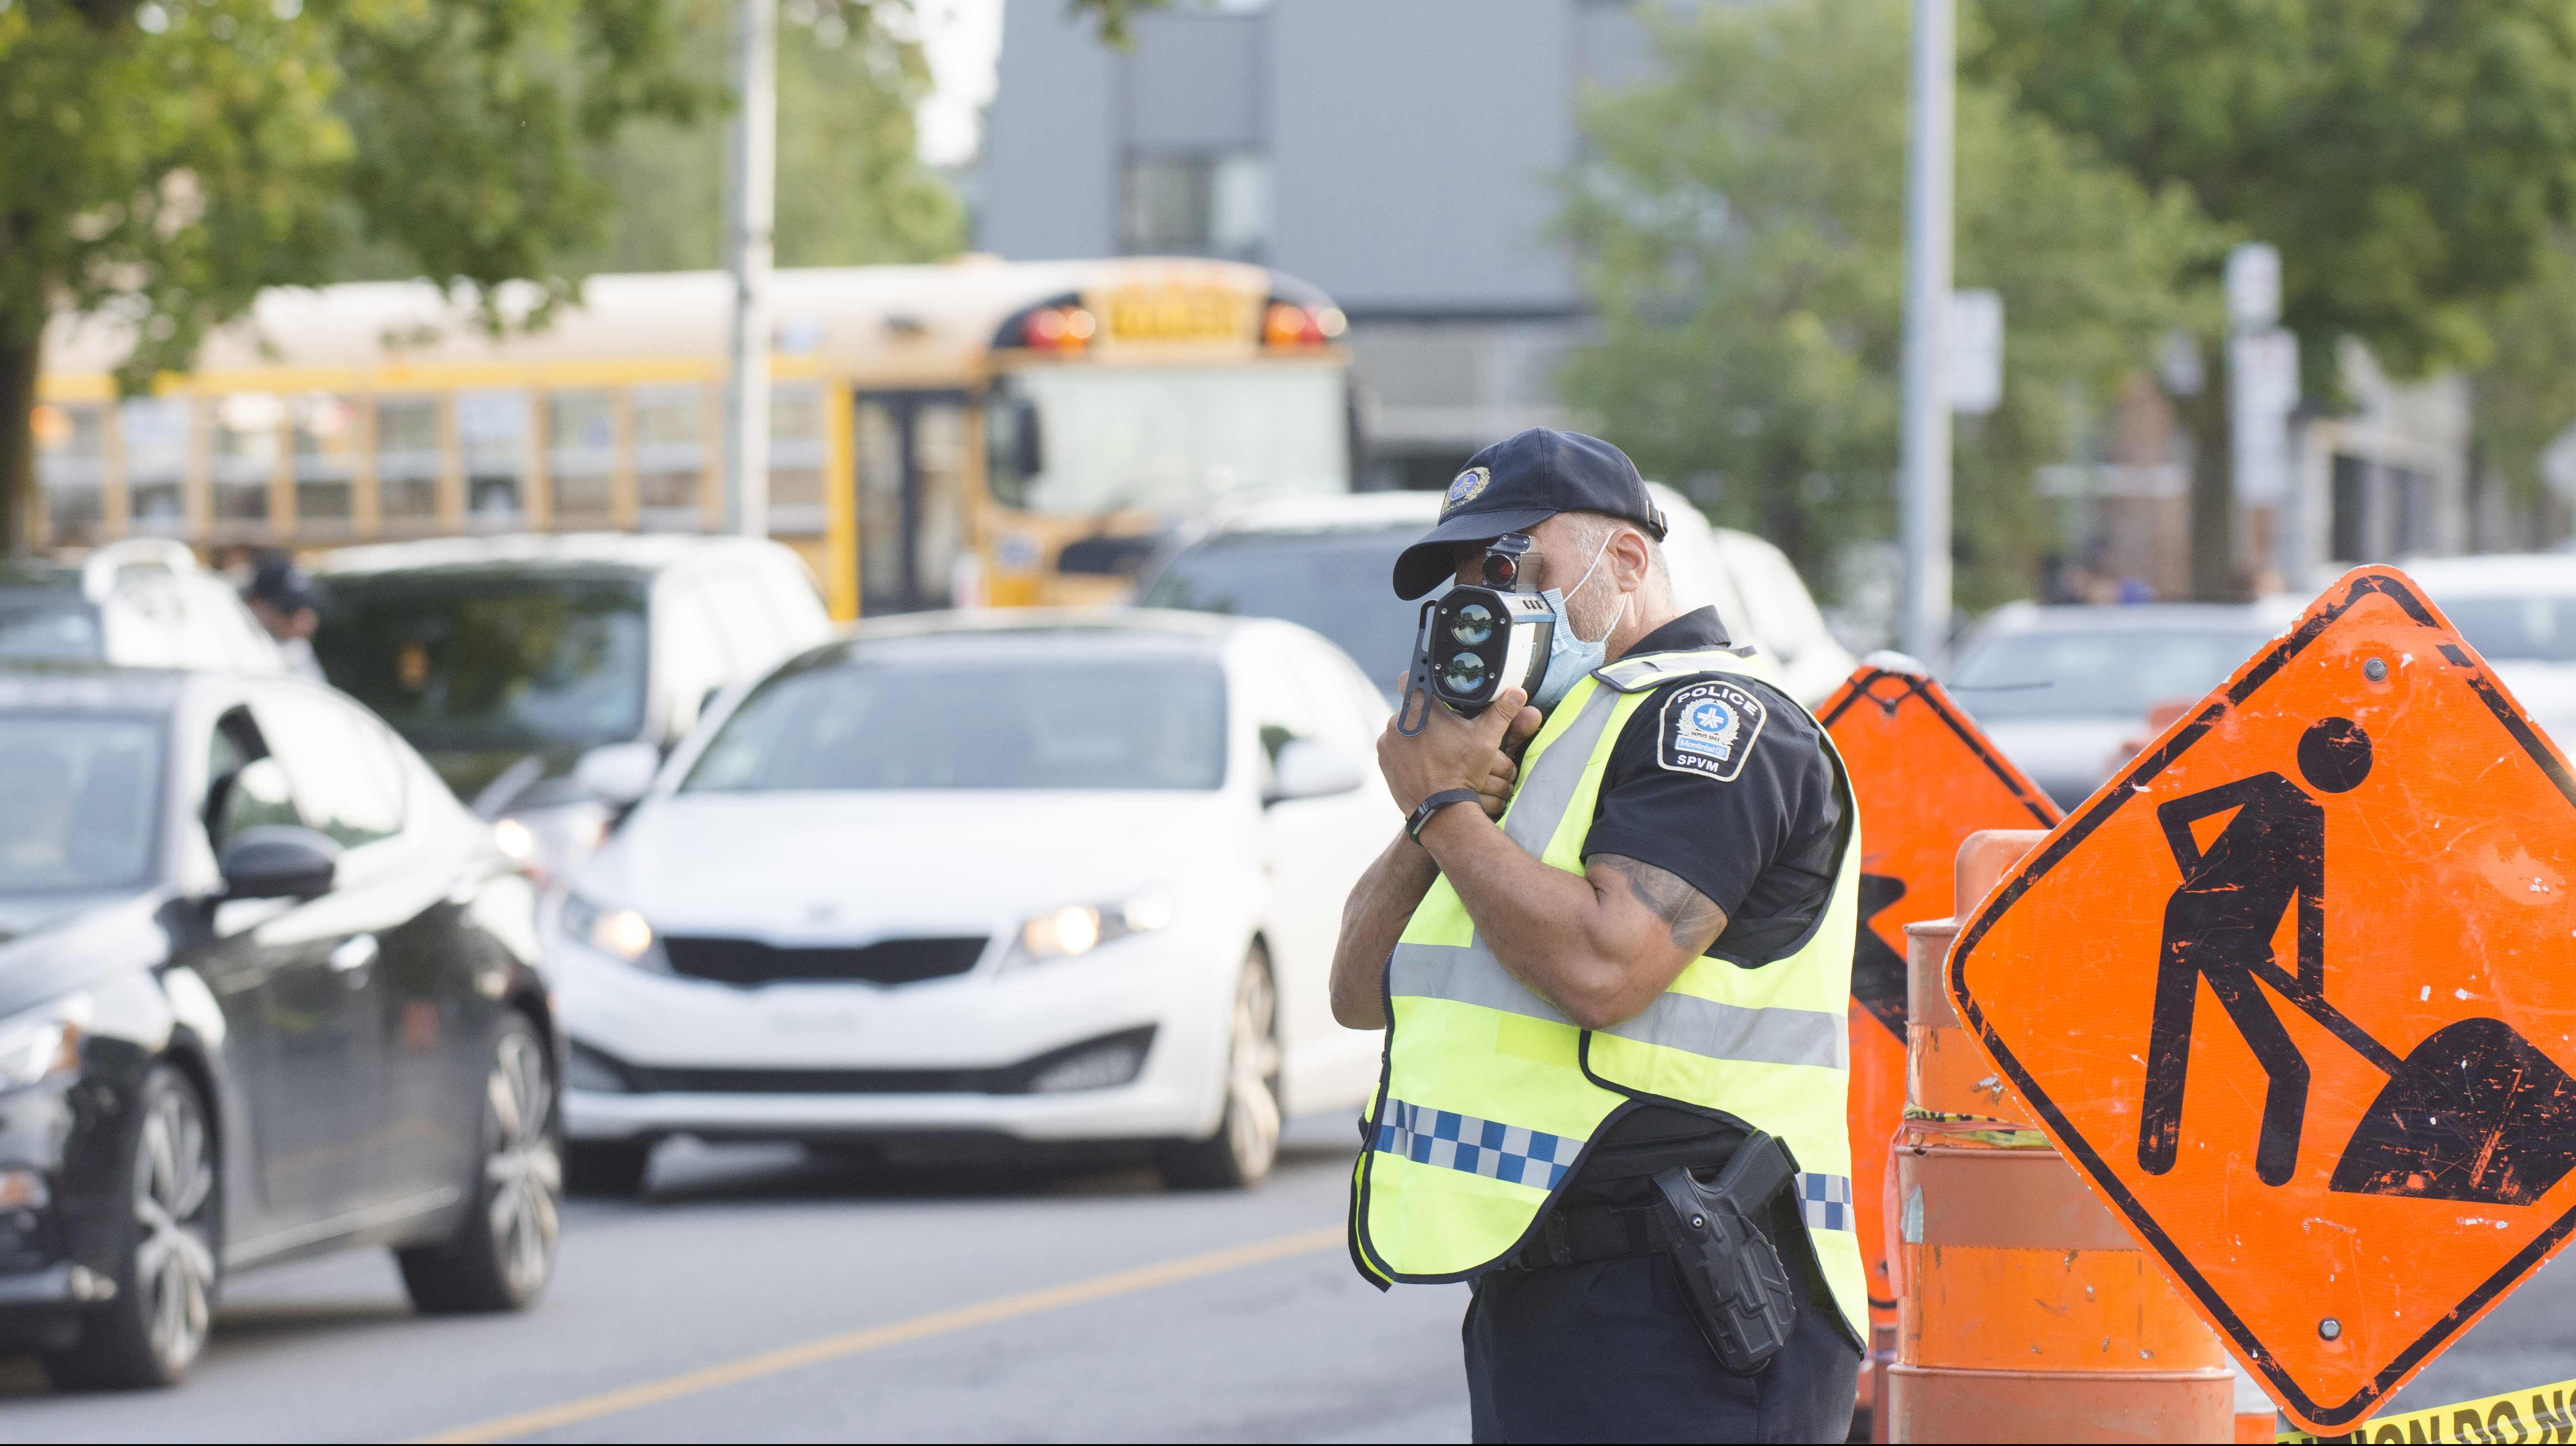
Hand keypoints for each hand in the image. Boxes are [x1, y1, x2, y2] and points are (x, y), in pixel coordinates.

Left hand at [1378, 680, 1532, 820]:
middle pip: (1413, 708)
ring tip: (1436, 749)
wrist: (1441, 812)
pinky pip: (1394, 747)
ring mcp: (1387, 743)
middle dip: (1427, 715)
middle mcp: (1398, 722)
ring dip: (1416, 734)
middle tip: (1445, 729)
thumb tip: (1517, 693)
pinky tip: (1424, 761)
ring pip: (1403, 728)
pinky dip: (1406, 751)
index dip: (1422, 677)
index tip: (1432, 687)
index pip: (1412, 677)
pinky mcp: (1383, 760)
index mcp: (1421, 709)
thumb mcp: (1486, 740)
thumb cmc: (1463, 774)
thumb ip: (1501, 713)